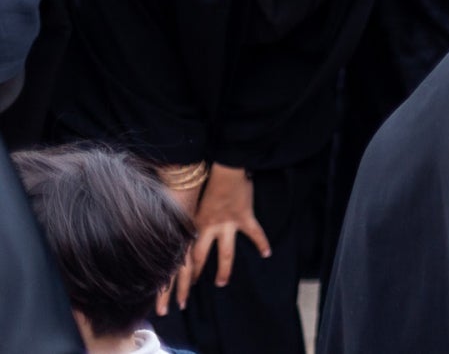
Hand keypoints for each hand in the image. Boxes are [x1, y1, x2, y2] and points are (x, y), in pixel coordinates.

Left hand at [177, 163, 267, 307]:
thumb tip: (170, 226)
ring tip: (222, 283)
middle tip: (186, 298)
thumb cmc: (203, 179)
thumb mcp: (186, 200)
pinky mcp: (244, 216)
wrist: (224, 168)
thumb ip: (181, 216)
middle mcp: (208, 228)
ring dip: (223, 269)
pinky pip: (255, 233)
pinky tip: (267, 253)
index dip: (171, 274)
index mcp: (192, 224)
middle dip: (191, 280)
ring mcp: (227, 224)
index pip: (179, 253)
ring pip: (225, 253)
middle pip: (198, 260)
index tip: (164, 289)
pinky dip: (262, 243)